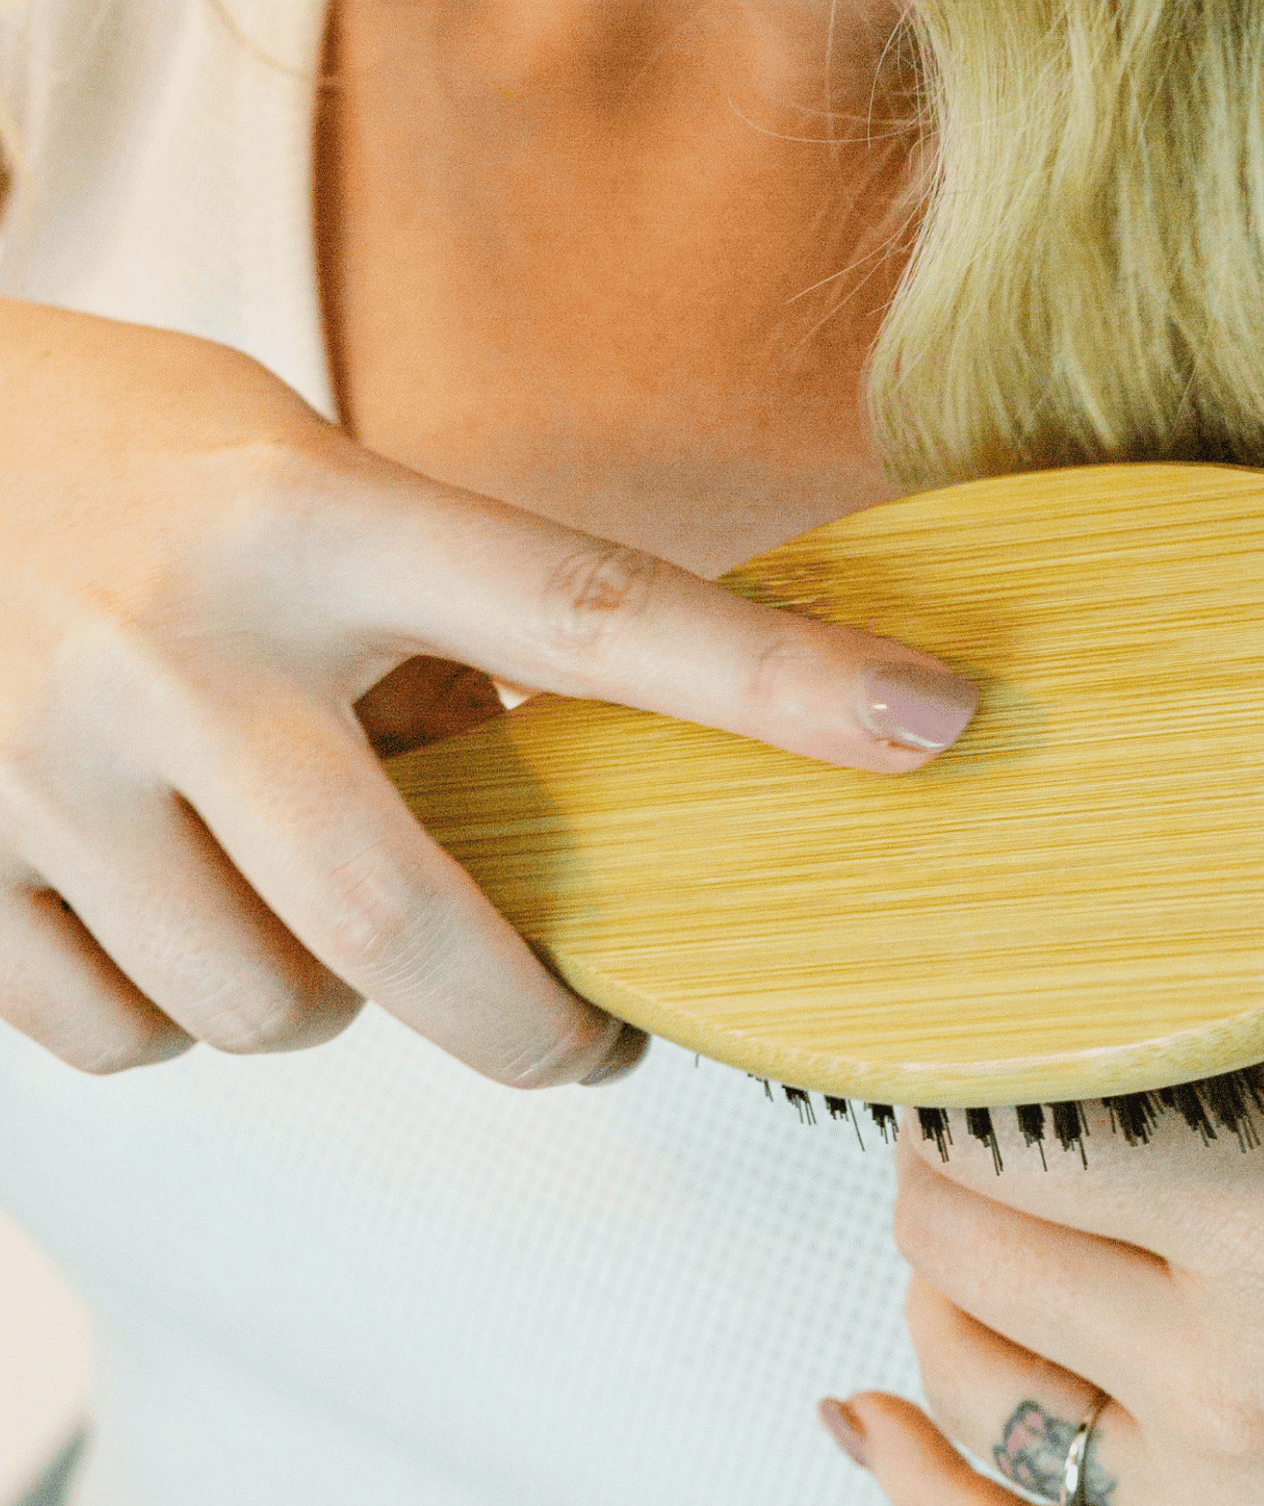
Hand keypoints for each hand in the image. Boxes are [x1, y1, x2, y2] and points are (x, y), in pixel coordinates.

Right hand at [0, 300, 975, 1084]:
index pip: (594, 609)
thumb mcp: (316, 486)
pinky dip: (178, 1018)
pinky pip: (117, 1039)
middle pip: (401, 920)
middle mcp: (183, 647)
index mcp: (317, 519)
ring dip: (325, 1001)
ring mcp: (44, 764)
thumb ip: (438, 631)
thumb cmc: (142, 462)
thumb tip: (548, 794)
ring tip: (315, 910)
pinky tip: (180, 921)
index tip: (932, 725)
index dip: (776, 685)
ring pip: (259, 1007)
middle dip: (524, 1027)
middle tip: (590, 1043)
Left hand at [824, 1026, 1263, 1505]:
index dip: (979, 1059)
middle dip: (943, 1152)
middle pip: (967, 1239)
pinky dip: (915, 1483)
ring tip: (960, 1220)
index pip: (1031, 1121)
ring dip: (935, 1281)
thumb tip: (1238, 1038)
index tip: (977, 1022)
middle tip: (972, 1103)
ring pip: (970, 1380)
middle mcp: (1226, 1388)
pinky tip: (865, 1417)